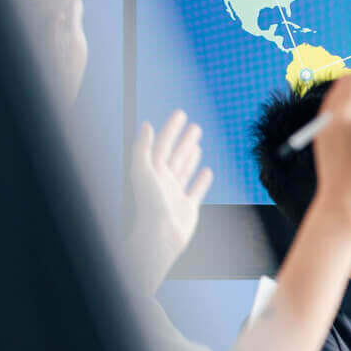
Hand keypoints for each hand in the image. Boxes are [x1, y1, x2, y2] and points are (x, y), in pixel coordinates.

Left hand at [126, 110, 213, 295]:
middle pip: (175, 155)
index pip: (163, 145)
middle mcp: (162, 181)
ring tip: (197, 144)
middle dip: (183, 139)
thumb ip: (142, 149)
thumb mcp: (142, 171)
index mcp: (152, 172)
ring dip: (191, 156)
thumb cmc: (148, 205)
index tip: (180, 113)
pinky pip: (196, 190)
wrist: (159, 237)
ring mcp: (174, 194)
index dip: (171, 128)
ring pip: (184, 170)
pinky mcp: (187, 208)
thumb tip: (146, 126)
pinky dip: (202, 180)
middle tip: (194, 125)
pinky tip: (207, 171)